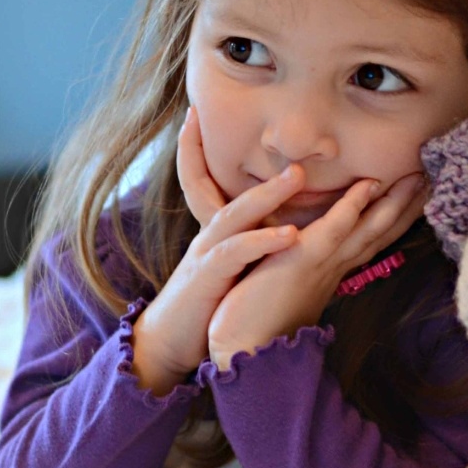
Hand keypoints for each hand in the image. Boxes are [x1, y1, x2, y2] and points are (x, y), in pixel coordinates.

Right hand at [129, 109, 305, 393]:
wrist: (170, 343)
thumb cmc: (205, 307)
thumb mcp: (231, 268)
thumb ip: (251, 247)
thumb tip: (289, 229)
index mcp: (220, 233)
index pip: (223, 183)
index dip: (228, 155)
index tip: (236, 124)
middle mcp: (210, 236)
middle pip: (230, 187)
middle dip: (250, 159)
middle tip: (287, 131)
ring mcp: (205, 254)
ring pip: (235, 214)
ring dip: (267, 194)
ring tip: (297, 175)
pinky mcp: (206, 278)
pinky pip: (234, 253)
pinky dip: (262, 241)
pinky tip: (289, 233)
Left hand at [204, 169, 425, 368]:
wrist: (243, 352)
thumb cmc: (255, 321)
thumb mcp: (284, 286)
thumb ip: (301, 270)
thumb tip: (306, 255)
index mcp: (330, 274)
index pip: (369, 240)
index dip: (393, 218)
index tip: (415, 197)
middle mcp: (334, 269)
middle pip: (379, 233)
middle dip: (406, 207)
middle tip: (431, 179)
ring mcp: (323, 265)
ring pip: (368, 229)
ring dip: (395, 203)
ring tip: (418, 177)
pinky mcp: (304, 260)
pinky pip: (335, 227)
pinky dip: (353, 205)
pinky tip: (371, 184)